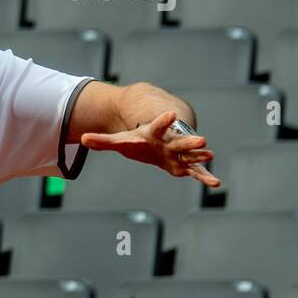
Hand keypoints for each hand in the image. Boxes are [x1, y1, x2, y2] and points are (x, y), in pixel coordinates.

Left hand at [80, 110, 220, 187]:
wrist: (155, 141)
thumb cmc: (138, 139)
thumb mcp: (120, 140)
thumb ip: (103, 141)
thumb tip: (82, 139)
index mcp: (154, 133)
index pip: (158, 125)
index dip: (163, 121)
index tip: (171, 113)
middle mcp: (169, 142)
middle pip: (179, 142)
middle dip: (190, 142)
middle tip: (201, 139)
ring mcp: (178, 153)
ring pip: (190, 155)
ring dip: (199, 156)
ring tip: (210, 156)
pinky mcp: (183, 165)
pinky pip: (195, 172)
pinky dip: (204, 177)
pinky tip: (215, 183)